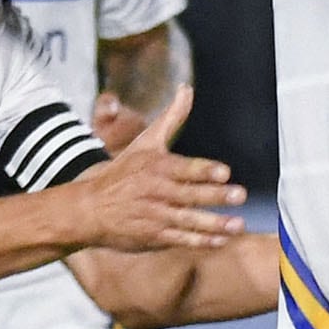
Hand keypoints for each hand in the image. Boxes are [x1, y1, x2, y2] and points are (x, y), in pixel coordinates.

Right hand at [58, 89, 244, 251]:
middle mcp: (155, 191)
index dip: (203, 170)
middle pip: (188, 194)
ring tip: (237, 225)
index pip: (183, 167)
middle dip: (214, 195)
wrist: (89, 209)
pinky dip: (199, 241)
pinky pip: (179, 239)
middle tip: (239, 195)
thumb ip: (171, 117)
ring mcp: (154, 215)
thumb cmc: (122, 172)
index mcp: (155, 166)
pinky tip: (219, 241)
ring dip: (214, 223)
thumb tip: (186, 88)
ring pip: (187, 220)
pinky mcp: (152, 236)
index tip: (224, 172)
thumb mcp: (145, 142)